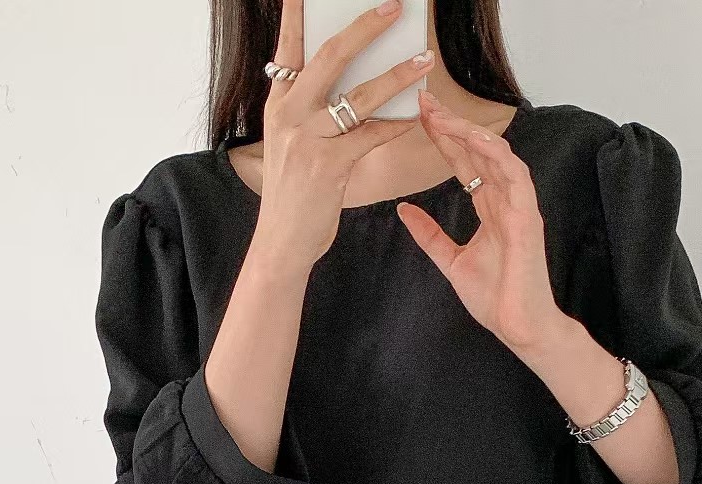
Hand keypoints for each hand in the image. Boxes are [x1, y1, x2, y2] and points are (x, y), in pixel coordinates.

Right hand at [253, 0, 434, 271]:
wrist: (282, 241)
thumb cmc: (292, 193)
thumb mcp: (289, 143)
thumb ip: (307, 109)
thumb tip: (343, 80)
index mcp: (278, 104)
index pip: (289, 47)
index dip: (298, 14)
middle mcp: (290, 115)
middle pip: (330, 57)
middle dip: (365, 28)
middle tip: (394, 7)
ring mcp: (308, 139)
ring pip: (359, 96)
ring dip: (397, 76)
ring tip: (423, 61)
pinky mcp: (330, 166)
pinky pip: (372, 136)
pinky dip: (397, 123)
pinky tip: (416, 114)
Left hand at [397, 91, 568, 358]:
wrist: (517, 326)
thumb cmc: (495, 298)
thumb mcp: (451, 261)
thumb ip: (430, 235)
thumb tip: (405, 210)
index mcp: (490, 208)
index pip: (465, 163)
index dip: (444, 139)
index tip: (420, 118)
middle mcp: (505, 200)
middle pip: (477, 151)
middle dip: (452, 124)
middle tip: (425, 102)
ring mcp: (518, 205)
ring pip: (495, 154)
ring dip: (469, 132)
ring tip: (442, 115)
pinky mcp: (527, 215)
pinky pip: (515, 173)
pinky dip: (496, 153)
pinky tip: (474, 137)